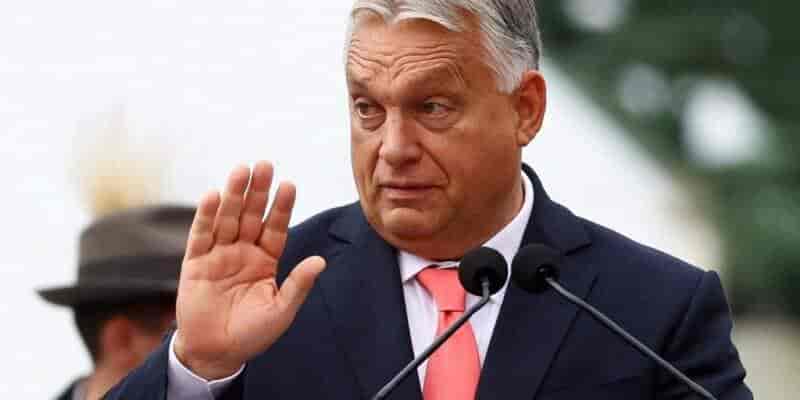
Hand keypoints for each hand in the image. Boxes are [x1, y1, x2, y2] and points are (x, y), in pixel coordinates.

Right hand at [173, 161, 325, 379]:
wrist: (216, 354)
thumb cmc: (251, 334)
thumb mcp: (280, 311)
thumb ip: (298, 285)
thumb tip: (320, 261)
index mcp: (265, 260)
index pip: (275, 228)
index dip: (282, 207)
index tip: (289, 185)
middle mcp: (242, 252)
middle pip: (251, 215)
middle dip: (258, 191)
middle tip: (265, 165)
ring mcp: (218, 255)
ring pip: (227, 219)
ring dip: (234, 195)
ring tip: (242, 170)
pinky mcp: (195, 263)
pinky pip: (201, 236)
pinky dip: (206, 216)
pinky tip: (214, 196)